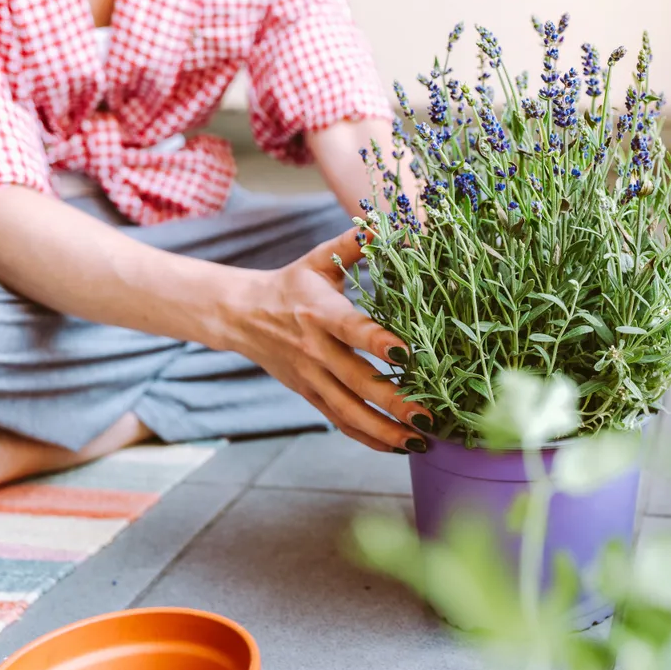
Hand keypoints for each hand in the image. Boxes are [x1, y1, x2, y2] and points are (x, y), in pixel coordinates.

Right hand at [227, 228, 430, 452]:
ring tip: (420, 441)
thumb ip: (353, 244)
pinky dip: (367, 437)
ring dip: (385, 429)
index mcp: (319, 312)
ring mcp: (312, 377)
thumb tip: (384, 221)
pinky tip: (396, 447)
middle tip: (429, 414)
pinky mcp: (309, 395)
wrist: (241, 315)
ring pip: (349, 411)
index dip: (378, 342)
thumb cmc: (292, 284)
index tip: (408, 353)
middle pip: (357, 381)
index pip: (352, 330)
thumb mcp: (318, 260)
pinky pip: (340, 421)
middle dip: (394, 401)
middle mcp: (315, 349)